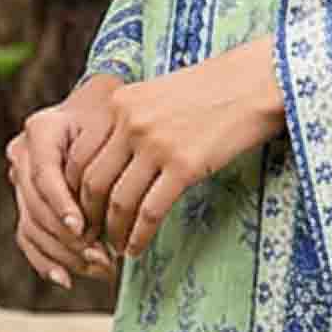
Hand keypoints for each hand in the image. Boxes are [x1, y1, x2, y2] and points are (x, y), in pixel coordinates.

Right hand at [5, 75, 123, 289]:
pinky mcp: (26, 202)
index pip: (44, 174)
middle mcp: (22, 154)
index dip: (61, 203)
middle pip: (37, 206)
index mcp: (41, 129)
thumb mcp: (116, 122)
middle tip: (102, 256)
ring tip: (100, 268)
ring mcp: (20, 180)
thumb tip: (115, 195)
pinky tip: (66, 279)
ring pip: (32, 226)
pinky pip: (28, 236)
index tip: (81, 227)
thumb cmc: (116, 117)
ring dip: (64, 254)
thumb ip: (108, 151)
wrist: (101, 111)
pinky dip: (45, 261)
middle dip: (68, 237)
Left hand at [67, 33, 285, 261]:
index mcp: (120, 104)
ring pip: (119, 201)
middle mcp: (131, 123)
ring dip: (114, 231)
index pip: (80, 156)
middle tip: (94, 236)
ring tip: (117, 247)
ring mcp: (157, 145)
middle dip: (89, 216)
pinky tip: (137, 249)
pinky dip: (139, 235)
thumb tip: (115, 160)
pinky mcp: (185, 165)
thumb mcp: (159, 94)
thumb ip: (132, 120)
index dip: (73, 191)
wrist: (257, 82)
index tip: (81, 210)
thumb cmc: (214, 89)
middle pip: (93, 182)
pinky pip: (150, 211)